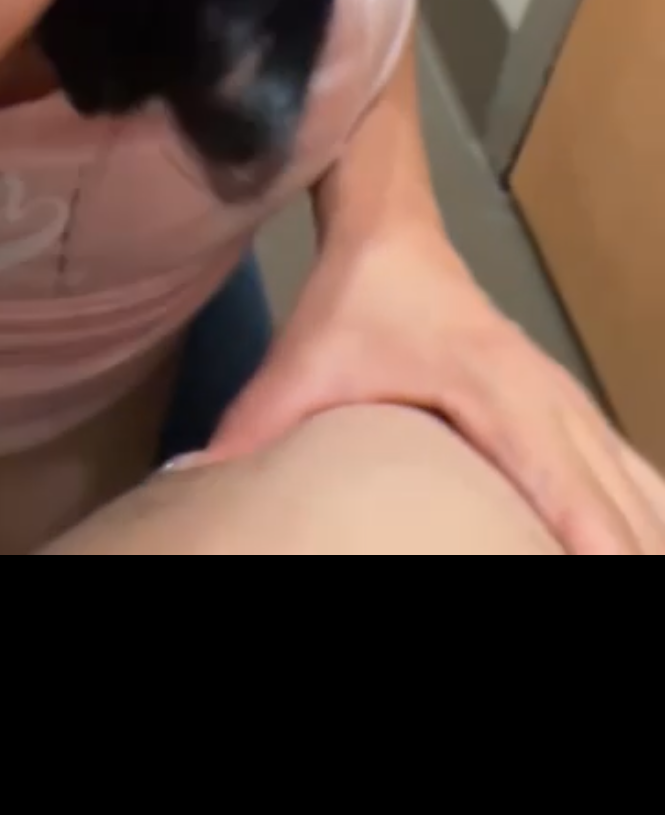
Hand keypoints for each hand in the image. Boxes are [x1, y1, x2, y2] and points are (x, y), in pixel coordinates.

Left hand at [197, 217, 664, 556]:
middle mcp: (545, 394)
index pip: (553, 468)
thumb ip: (255, 426)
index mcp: (491, 385)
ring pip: (637, 478)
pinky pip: (626, 466)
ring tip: (649, 567)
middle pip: (615, 489)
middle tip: (632, 584)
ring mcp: (566, 399)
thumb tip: (194, 480)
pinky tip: (652, 540)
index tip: (611, 570)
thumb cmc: (354, 301)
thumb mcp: (303, 361)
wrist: (392, 229)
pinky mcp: (569, 408)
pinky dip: (645, 508)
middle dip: (635, 546)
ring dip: (648, 530)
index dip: (588, 527)